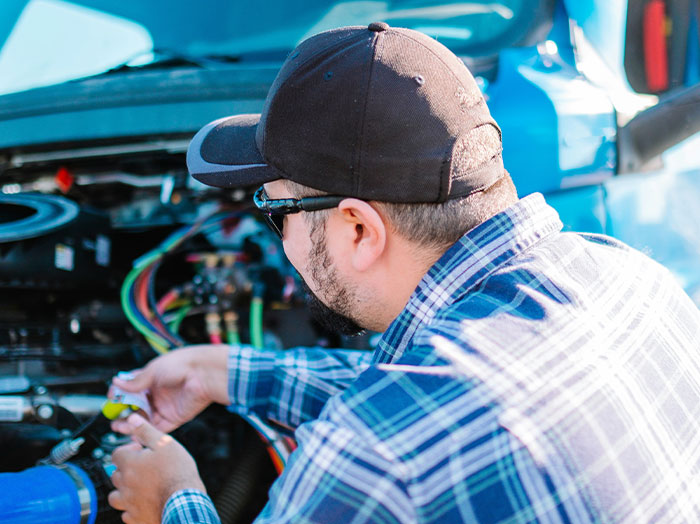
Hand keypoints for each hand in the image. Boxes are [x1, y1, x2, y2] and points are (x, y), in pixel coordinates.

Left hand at [108, 413, 205, 523]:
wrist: (185, 502)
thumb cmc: (177, 472)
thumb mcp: (165, 444)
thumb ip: (146, 431)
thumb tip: (132, 419)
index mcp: (130, 464)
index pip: (116, 454)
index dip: (128, 450)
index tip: (141, 451)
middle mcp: (124, 484)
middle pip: (115, 474)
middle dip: (127, 470)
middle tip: (145, 468)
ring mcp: (128, 503)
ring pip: (116, 496)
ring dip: (124, 491)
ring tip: (140, 488)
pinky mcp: (135, 518)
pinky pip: (126, 513)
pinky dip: (131, 508)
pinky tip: (144, 503)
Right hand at [110, 344, 228, 432]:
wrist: (205, 374)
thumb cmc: (182, 365)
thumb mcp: (154, 370)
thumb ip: (136, 381)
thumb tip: (116, 383)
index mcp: (152, 378)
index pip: (131, 388)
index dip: (120, 395)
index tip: (110, 399)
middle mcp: (158, 393)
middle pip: (135, 407)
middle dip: (123, 413)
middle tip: (113, 417)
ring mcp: (165, 407)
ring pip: (144, 420)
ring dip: (131, 424)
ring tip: (120, 426)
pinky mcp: (174, 418)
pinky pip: (157, 429)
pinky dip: (145, 432)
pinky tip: (134, 433)